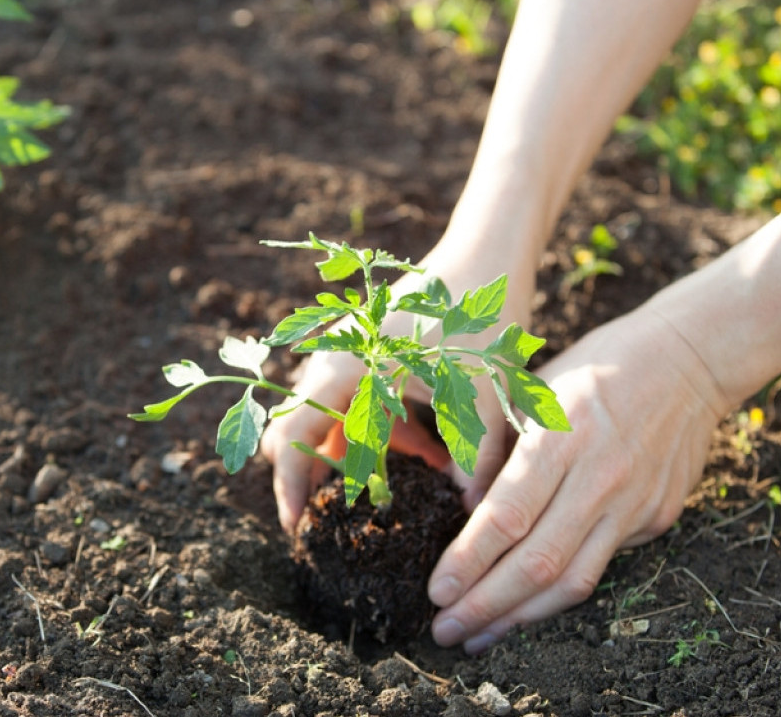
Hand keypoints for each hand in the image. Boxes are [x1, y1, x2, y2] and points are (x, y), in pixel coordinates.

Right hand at [260, 241, 534, 531]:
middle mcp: (333, 361)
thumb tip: (472, 515)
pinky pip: (360, 404)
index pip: (291, 440)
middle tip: (343, 520)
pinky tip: (431, 448)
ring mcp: (349, 355)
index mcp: (343, 370)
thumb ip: (472, 459)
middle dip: (320, 477)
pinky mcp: (370, 354)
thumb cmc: (478, 318)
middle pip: (301, 432)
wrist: (491, 252)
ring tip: (409, 479)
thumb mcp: (478, 395)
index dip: (289, 489)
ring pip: (333, 421)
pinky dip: (383, 433)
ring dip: (362, 455)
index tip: (297, 529)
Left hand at [426, 308, 728, 653]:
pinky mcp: (656, 518)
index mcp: (559, 438)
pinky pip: (600, 567)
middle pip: (537, 562)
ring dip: (521, 617)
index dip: (469, 561)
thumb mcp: (532, 390)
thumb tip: (465, 508)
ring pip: (573, 580)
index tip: (437, 592)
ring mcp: (633, 503)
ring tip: (479, 638)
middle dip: (485, 605)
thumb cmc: (593, 368)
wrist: (688, 359)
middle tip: (445, 631)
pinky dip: (558, 594)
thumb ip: (496, 449)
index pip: (506, 516)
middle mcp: (599, 477)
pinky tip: (525, 608)